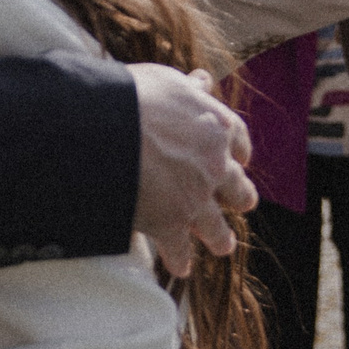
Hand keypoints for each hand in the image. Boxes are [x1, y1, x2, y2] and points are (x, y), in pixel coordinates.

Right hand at [128, 63, 254, 278]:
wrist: (106, 130)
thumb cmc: (131, 98)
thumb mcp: (164, 81)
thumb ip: (187, 88)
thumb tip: (202, 80)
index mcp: (216, 126)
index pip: (239, 140)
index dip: (240, 151)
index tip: (240, 157)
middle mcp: (214, 166)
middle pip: (238, 188)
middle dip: (240, 198)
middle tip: (242, 204)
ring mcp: (195, 198)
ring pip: (217, 227)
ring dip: (220, 238)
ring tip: (222, 246)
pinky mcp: (170, 224)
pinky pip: (180, 250)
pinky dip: (179, 260)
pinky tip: (179, 267)